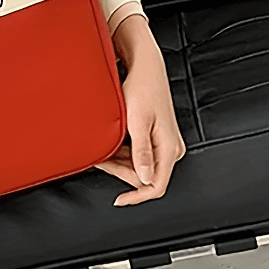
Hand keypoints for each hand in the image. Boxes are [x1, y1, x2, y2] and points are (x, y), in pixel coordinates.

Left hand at [94, 15, 186, 205]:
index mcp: (169, 148)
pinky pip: (136, 155)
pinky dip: (120, 153)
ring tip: (100, 150)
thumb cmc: (142, 89)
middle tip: (99, 160)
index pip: (156, 186)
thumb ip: (141, 152)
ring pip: (137, 167)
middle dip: (119, 172)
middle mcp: (170, 149)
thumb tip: (144, 178)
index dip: (137, 197)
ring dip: (117, 162)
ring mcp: (162, 144)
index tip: (119, 200)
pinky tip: (109, 144)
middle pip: (142, 177)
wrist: (144, 68)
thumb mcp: (137, 122)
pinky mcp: (154, 138)